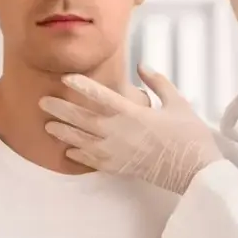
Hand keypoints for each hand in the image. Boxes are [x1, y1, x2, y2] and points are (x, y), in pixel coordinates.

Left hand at [39, 65, 221, 194]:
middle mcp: (119, 132)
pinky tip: (68, 151)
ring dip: (64, 132)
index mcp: (132, 113)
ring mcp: (117, 152)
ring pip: (82, 140)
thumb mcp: (177, 102)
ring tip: (48, 125)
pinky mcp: (119, 167)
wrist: (194, 171)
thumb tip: (142, 66)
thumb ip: (158, 82)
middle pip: (83, 119)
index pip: (100, 96)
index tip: (65, 78)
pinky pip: (92, 160)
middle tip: (42, 102)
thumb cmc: (188, 135)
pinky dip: (78, 155)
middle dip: (60, 109)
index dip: (81, 86)